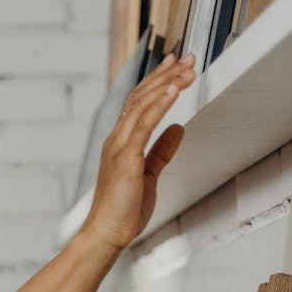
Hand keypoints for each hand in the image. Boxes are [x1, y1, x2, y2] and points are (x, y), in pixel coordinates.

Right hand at [81, 52, 195, 252]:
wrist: (105, 233)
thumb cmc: (122, 210)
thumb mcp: (148, 174)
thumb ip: (162, 150)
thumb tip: (178, 128)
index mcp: (120, 142)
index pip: (139, 103)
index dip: (157, 81)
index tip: (174, 65)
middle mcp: (116, 139)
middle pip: (140, 97)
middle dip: (164, 75)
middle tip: (186, 58)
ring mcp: (118, 147)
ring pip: (142, 105)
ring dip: (166, 84)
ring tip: (186, 69)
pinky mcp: (125, 158)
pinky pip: (143, 125)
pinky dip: (159, 105)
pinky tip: (172, 90)